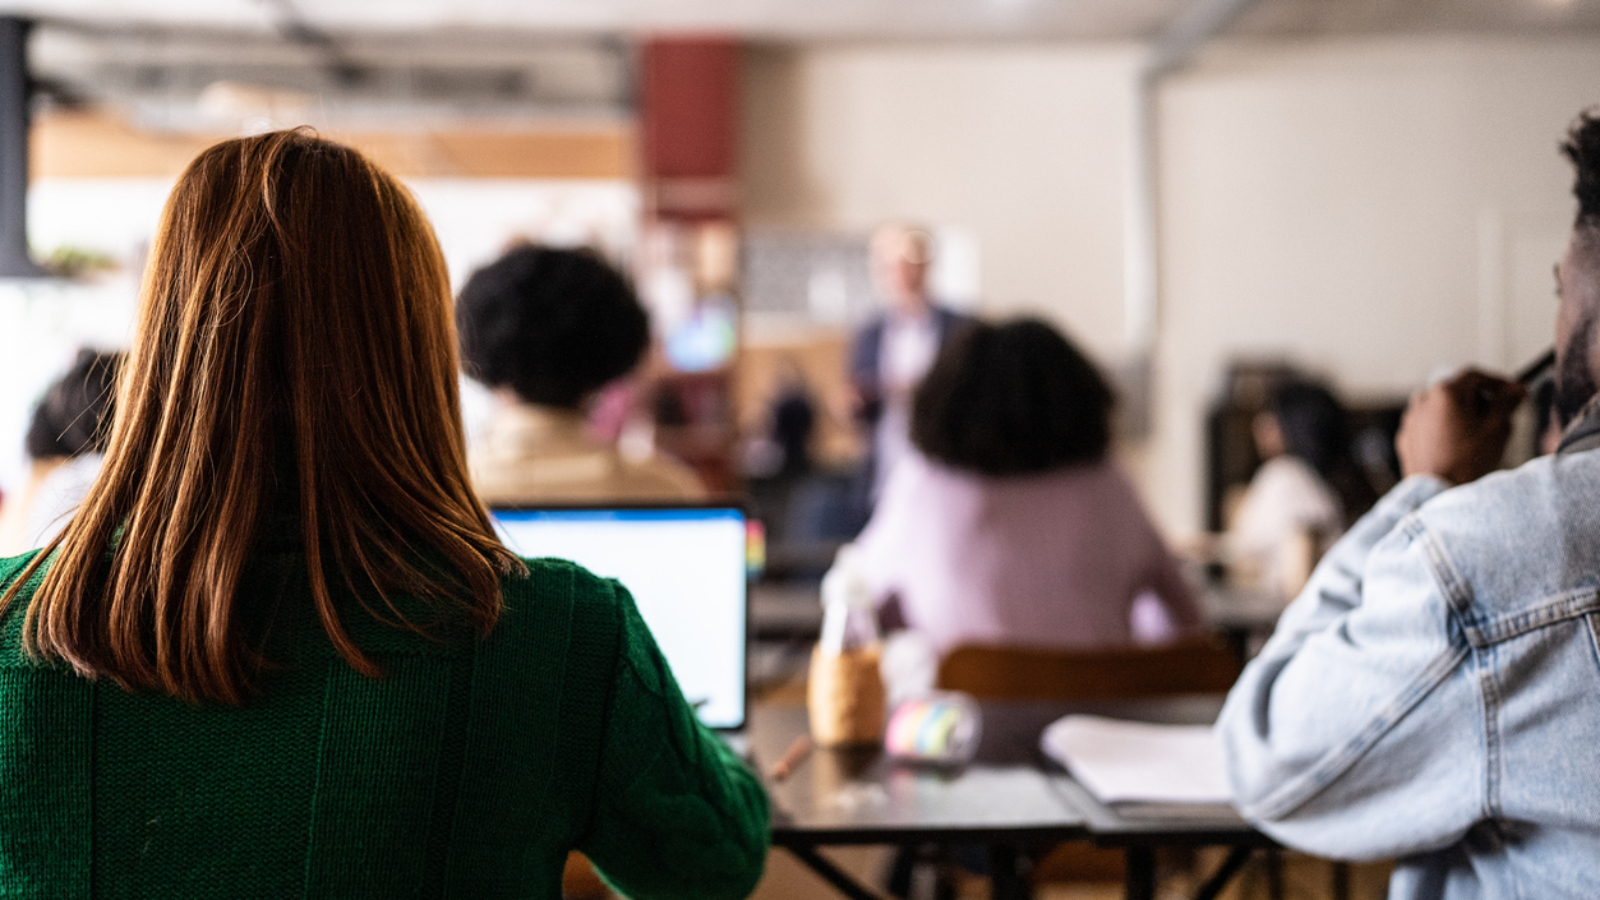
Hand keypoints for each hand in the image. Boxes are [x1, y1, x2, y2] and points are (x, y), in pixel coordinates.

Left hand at [1396, 369, 1525, 484]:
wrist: (1437, 492)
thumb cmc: (1467, 461)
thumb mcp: (1497, 427)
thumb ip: (1507, 403)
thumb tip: (1518, 389)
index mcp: (1445, 392)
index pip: (1476, 376)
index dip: (1499, 383)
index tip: (1514, 393)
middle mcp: (1422, 400)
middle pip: (1458, 391)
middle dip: (1481, 401)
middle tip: (1501, 417)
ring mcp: (1411, 419)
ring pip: (1444, 409)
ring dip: (1463, 416)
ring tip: (1480, 437)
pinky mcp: (1406, 436)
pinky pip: (1431, 425)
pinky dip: (1446, 429)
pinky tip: (1460, 447)